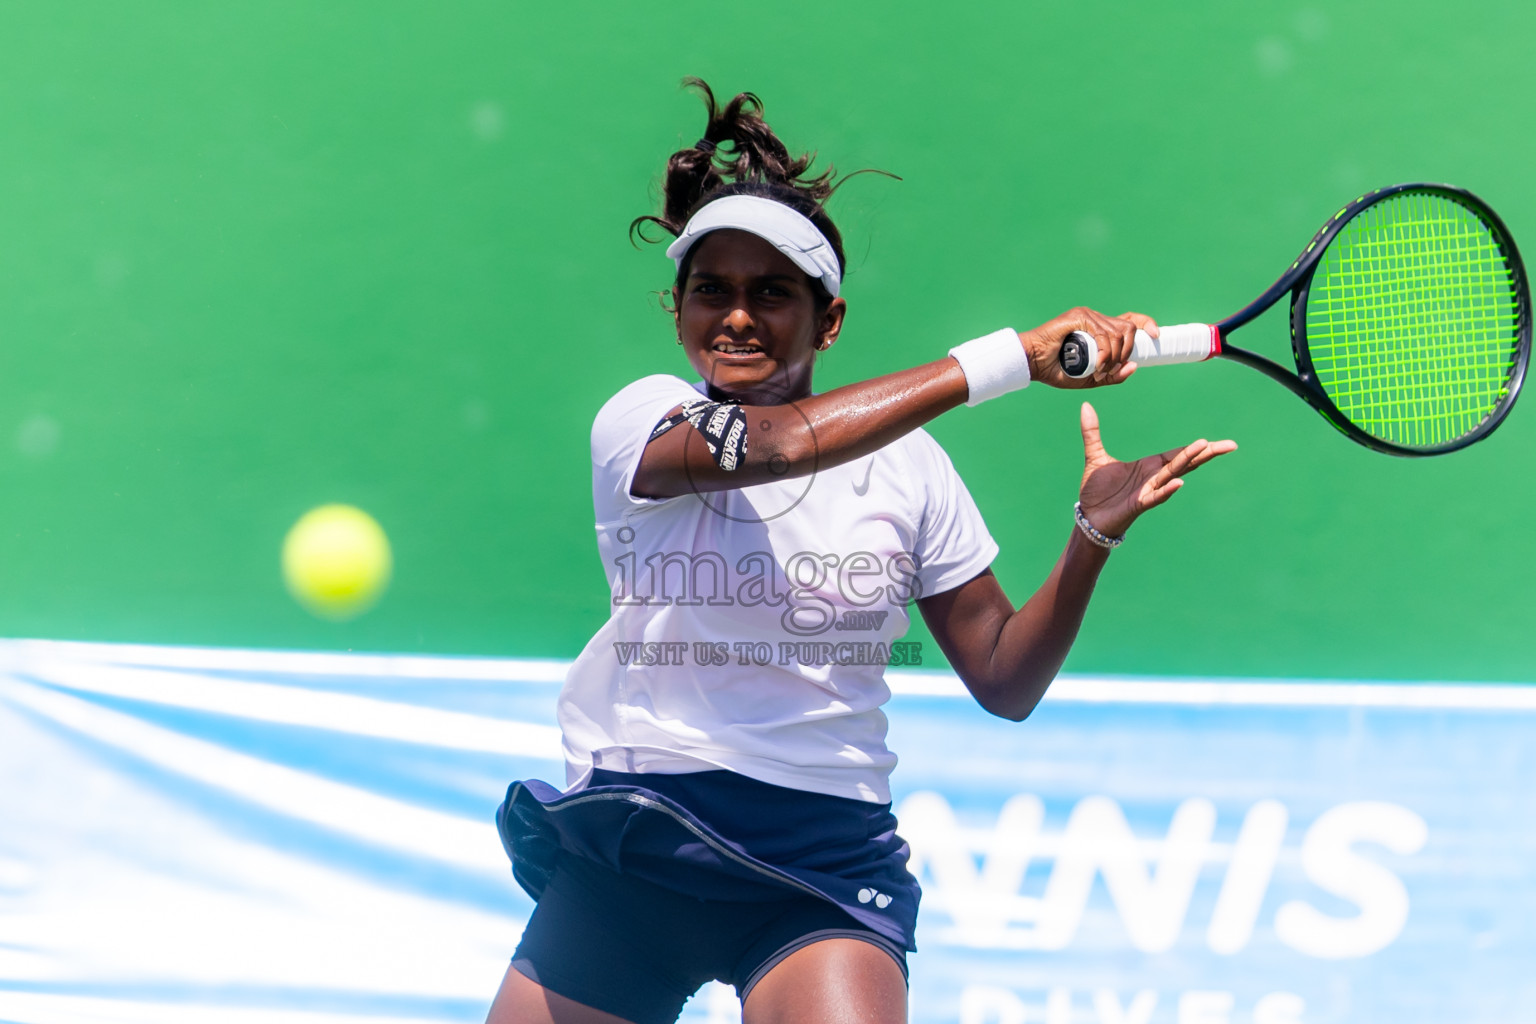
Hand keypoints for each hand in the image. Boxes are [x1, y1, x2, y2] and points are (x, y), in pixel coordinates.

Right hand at [1020, 308, 1159, 388]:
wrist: (1032, 364)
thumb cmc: (1056, 371)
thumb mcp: (1090, 379)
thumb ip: (1112, 375)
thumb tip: (1134, 366)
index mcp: (1100, 330)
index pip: (1130, 320)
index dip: (1146, 323)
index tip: (1156, 335)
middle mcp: (1096, 319)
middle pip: (1129, 328)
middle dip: (1126, 352)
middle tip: (1110, 369)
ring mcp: (1088, 315)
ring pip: (1119, 333)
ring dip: (1113, 357)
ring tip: (1098, 371)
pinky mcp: (1079, 317)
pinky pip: (1103, 334)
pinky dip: (1104, 353)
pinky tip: (1095, 364)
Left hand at [1077, 402, 1236, 537]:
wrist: (1088, 517)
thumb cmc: (1097, 491)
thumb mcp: (1095, 456)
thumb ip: (1092, 432)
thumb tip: (1085, 406)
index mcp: (1148, 466)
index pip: (1177, 454)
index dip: (1195, 447)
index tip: (1215, 441)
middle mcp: (1153, 477)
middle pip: (1184, 463)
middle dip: (1205, 453)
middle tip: (1229, 444)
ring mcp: (1148, 491)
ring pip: (1173, 475)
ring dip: (1188, 463)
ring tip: (1205, 450)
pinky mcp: (1138, 505)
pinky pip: (1155, 497)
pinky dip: (1167, 491)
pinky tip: (1179, 483)